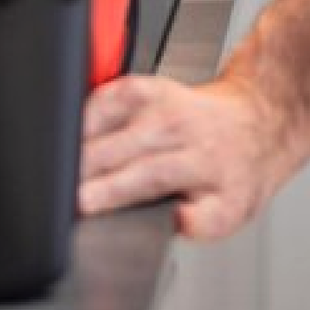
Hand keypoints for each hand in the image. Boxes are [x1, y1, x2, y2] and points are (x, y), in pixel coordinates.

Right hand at [77, 72, 300, 240]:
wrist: (252, 124)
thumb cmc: (235, 172)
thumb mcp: (230, 211)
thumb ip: (200, 223)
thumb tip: (174, 222)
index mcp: (200, 159)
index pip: (146, 176)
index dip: (109, 190)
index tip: (82, 203)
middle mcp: (177, 127)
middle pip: (118, 147)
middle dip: (82, 169)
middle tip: (59, 190)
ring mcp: (158, 102)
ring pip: (106, 117)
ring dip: (77, 141)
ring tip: (56, 164)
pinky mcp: (143, 86)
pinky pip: (104, 95)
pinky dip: (83, 113)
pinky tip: (72, 132)